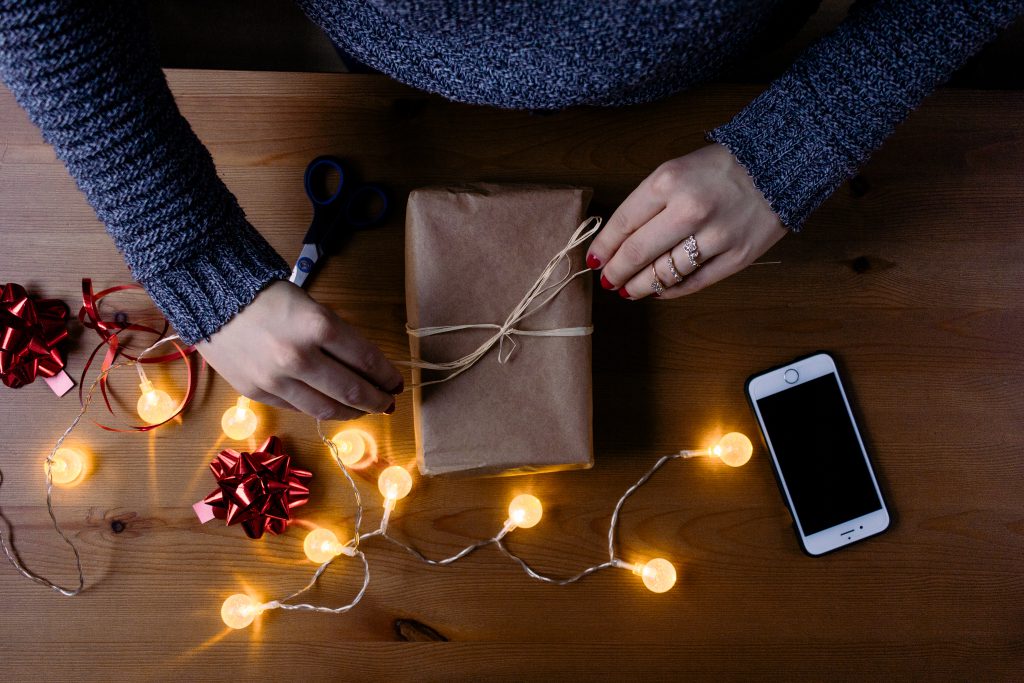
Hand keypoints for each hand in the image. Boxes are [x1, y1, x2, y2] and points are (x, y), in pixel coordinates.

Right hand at [195, 280, 402, 420]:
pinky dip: (319, 409)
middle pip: (351, 391)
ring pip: (326, 408)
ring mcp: (276, 379)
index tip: (396, 383)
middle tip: (388, 403)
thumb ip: (337, 338)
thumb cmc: (268, 296)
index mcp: (319, 327)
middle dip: (376, 400)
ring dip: (352, 412)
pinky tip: (331, 406)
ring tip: (364, 410)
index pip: (367, 361)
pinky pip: (298, 408)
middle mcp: (299, 356)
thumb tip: (365, 370)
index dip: (387, 376)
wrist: (211, 297)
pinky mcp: (257, 392)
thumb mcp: (313, 307)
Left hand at [587, 144, 787, 299]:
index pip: (623, 224)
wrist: (779, 164)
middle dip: (616, 272)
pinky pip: (694, 283)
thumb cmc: (721, 167)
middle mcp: (689, 209)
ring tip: (628, 290)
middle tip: (608, 281)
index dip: (604, 247)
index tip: (595, 259)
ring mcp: (716, 236)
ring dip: (639, 287)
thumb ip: (648, 202)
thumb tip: (617, 240)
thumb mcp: (676, 169)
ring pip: (664, 274)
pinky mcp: (737, 256)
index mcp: (668, 182)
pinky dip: (670, 291)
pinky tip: (658, 291)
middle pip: (638, 253)